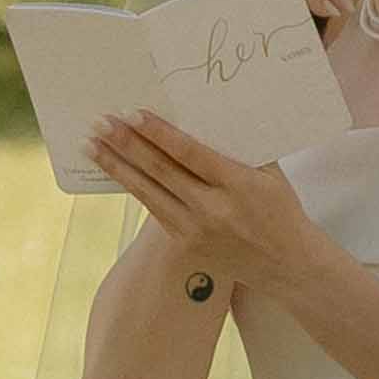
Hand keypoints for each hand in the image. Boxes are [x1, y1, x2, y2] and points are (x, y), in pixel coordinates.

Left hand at [86, 111, 315, 288]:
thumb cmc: (280, 210)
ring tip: (92, 146)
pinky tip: (117, 170)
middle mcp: (212, 210)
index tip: (132, 114)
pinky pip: (155, 210)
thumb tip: (200, 117)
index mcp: (237, 185)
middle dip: (126, 144)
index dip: (158, 133)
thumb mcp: (269, 174)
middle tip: (100, 123)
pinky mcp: (185, 246)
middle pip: (160, 171)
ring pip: (147, 193)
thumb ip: (236, 149)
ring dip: (117, 167)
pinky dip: (135, 188)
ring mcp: (195, 231)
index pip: (189, 154)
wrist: (287, 265)